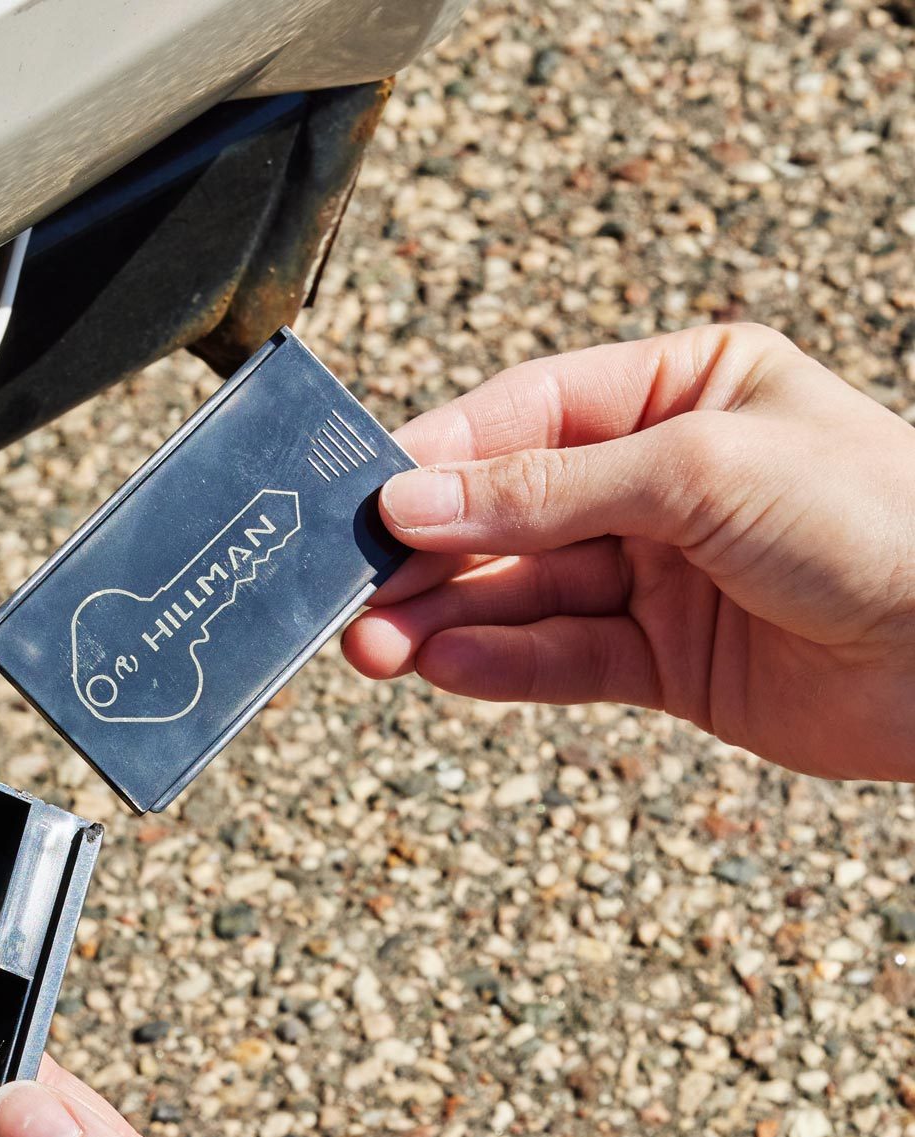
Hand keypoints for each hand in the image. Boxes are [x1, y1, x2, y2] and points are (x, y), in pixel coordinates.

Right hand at [343, 323, 914, 781]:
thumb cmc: (874, 519)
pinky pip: (561, 659)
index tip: (369, 497)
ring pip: (523, 595)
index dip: (445, 456)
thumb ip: (547, 491)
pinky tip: (444, 667)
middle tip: (354, 589)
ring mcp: (659, 573)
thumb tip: (413, 500)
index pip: (530, 414)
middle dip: (430, 554)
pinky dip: (501, 666)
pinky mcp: (663, 661)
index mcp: (682, 390)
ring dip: (446, 620)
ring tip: (376, 647)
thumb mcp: (697, 472)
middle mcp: (661, 480)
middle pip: (511, 513)